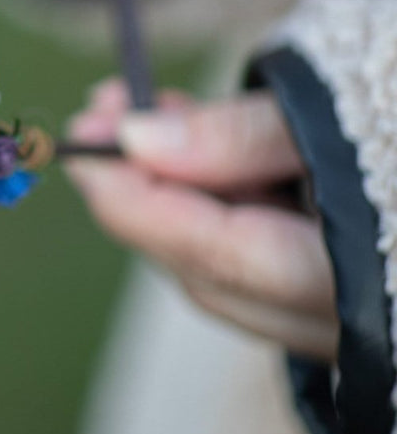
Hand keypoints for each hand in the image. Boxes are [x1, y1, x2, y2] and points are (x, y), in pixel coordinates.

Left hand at [64, 79, 337, 360]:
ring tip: (132, 113)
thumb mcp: (338, 107)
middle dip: (137, 194)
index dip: (137, 201)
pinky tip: (189, 145)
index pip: (219, 254)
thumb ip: (241, 136)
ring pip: (225, 275)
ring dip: (167, 198)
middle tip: (95, 118)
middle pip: (209, 273)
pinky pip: (254, 269)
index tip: (81, 144)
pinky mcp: (336, 301)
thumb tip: (136, 141)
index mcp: (352, 279)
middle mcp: (347, 325)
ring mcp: (342, 324)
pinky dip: (211, 210)